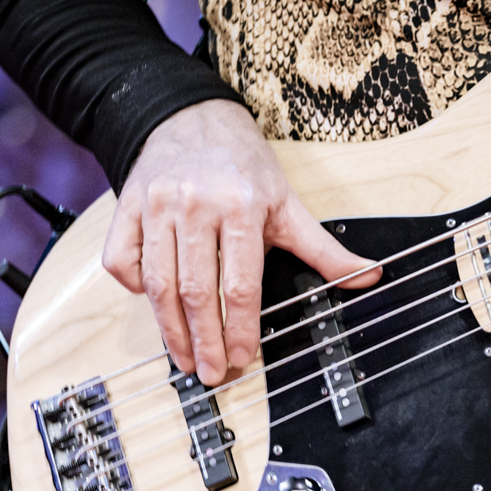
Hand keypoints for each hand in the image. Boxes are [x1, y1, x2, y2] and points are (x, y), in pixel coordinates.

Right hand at [103, 100, 381, 384]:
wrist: (189, 116)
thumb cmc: (241, 165)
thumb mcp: (287, 203)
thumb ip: (324, 248)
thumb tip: (368, 276)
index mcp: (240, 207)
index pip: (239, 284)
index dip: (239, 328)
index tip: (242, 358)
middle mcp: (194, 206)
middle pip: (195, 290)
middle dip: (204, 340)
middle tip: (211, 373)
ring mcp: (155, 207)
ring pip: (157, 283)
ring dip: (169, 329)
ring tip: (184, 358)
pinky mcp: (127, 208)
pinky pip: (122, 260)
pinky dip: (135, 288)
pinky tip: (155, 306)